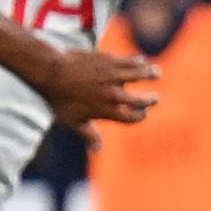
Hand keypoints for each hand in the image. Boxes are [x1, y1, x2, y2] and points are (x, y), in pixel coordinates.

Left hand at [34, 43, 159, 132]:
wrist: (51, 71)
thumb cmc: (60, 98)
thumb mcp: (73, 121)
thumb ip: (89, 135)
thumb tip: (96, 151)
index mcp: (107, 111)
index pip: (133, 118)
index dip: (140, 116)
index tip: (142, 113)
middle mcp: (113, 95)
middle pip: (142, 100)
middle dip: (151, 100)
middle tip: (155, 98)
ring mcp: (113, 76)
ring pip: (140, 75)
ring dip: (152, 74)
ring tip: (158, 73)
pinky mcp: (110, 60)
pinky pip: (130, 60)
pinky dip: (139, 61)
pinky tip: (143, 61)